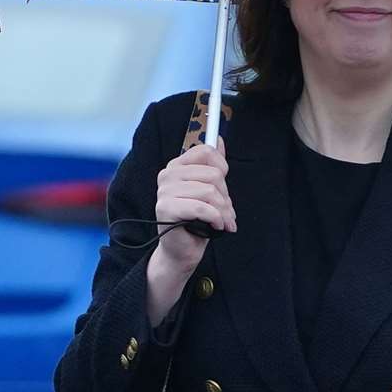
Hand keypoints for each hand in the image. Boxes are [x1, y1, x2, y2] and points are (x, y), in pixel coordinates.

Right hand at [155, 140, 236, 276]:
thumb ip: (212, 166)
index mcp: (177, 167)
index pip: (206, 152)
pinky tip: (217, 226)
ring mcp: (165, 191)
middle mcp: (168, 175)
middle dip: (226, 197)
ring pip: (210, 192)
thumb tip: (219, 140)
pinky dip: (216, 218)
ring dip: (224, 211)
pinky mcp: (166, 209)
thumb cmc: (196, 221)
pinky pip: (202, 208)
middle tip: (226, 212)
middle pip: (213, 174)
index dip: (222, 169)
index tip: (223, 187)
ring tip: (224, 222)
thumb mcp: (208, 191)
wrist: (182, 251)